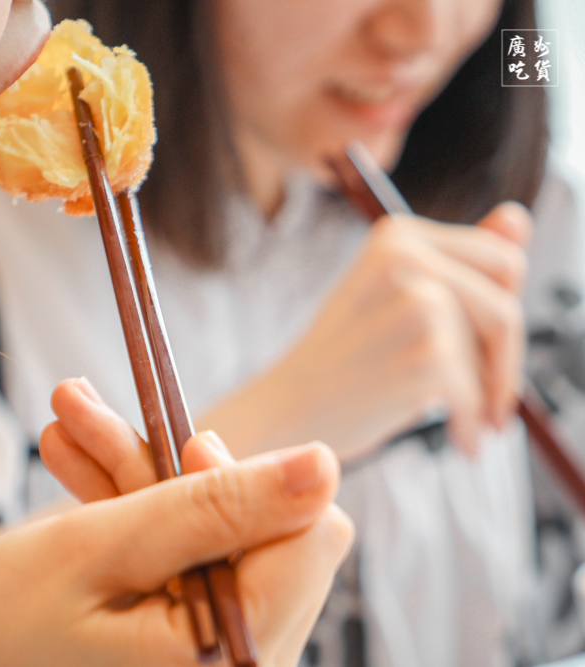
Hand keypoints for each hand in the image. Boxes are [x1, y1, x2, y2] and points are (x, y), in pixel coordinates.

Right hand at [0, 416, 351, 666]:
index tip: (178, 444)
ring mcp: (208, 660)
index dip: (249, 477)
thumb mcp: (102, 551)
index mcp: (234, 660)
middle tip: (86, 411)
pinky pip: (178, 565)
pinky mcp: (179, 648)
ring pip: (208, 538)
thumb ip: (215, 508)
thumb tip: (324, 464)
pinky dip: (128, 516)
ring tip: (64, 420)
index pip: (310, 536)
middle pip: (254, 532)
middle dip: (169, 467)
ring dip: (135, 478)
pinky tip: (73, 463)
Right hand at [203, 202, 531, 459]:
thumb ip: (458, 261)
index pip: (502, 261)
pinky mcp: (425, 351)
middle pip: (507, 306)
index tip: (488, 355)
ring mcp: (416, 301)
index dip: (503, 314)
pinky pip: (477, 391)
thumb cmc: (342, 359)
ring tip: (465, 423)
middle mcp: (407, 257)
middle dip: (505, 360)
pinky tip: (458, 440)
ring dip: (487, 396)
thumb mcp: (397, 297)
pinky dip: (471, 424)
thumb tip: (519, 217)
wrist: (287, 407)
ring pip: (495, 352)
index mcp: (399, 235)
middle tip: (491, 402)